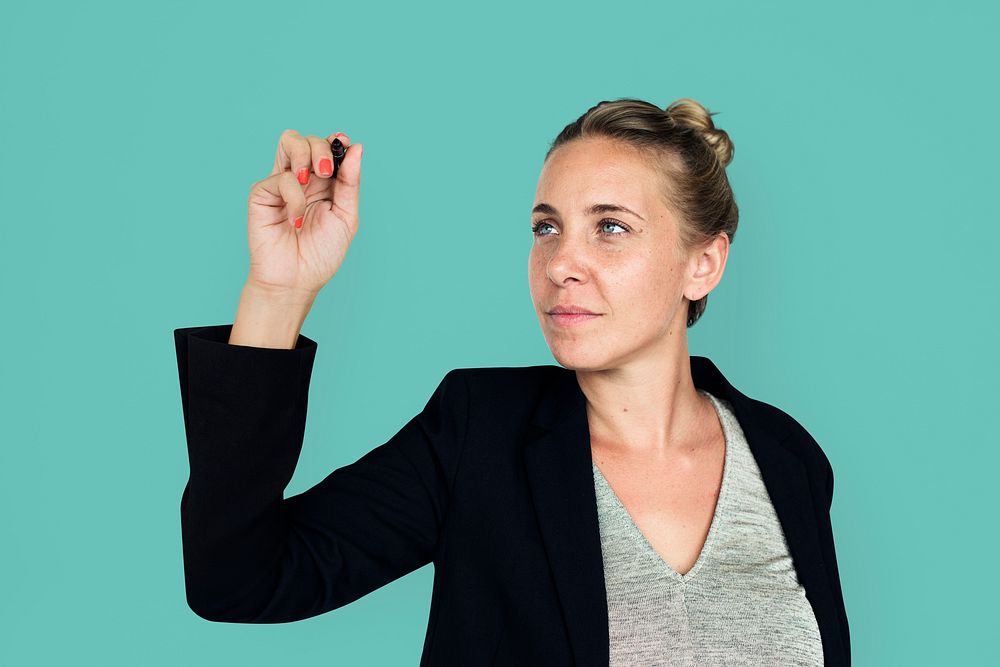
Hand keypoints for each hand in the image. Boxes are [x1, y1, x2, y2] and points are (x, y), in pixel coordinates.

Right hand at [244, 129, 362, 296]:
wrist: (297, 280)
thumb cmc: (321, 253)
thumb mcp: (345, 216)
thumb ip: (350, 183)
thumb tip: (355, 147)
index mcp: (324, 183)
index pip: (328, 148)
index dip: (336, 142)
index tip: (343, 143)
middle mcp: (302, 179)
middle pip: (308, 139)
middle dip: (321, 149)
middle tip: (327, 172)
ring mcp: (281, 184)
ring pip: (288, 142)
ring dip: (305, 154)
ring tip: (310, 179)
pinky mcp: (262, 194)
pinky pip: (281, 178)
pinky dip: (294, 197)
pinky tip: (295, 220)